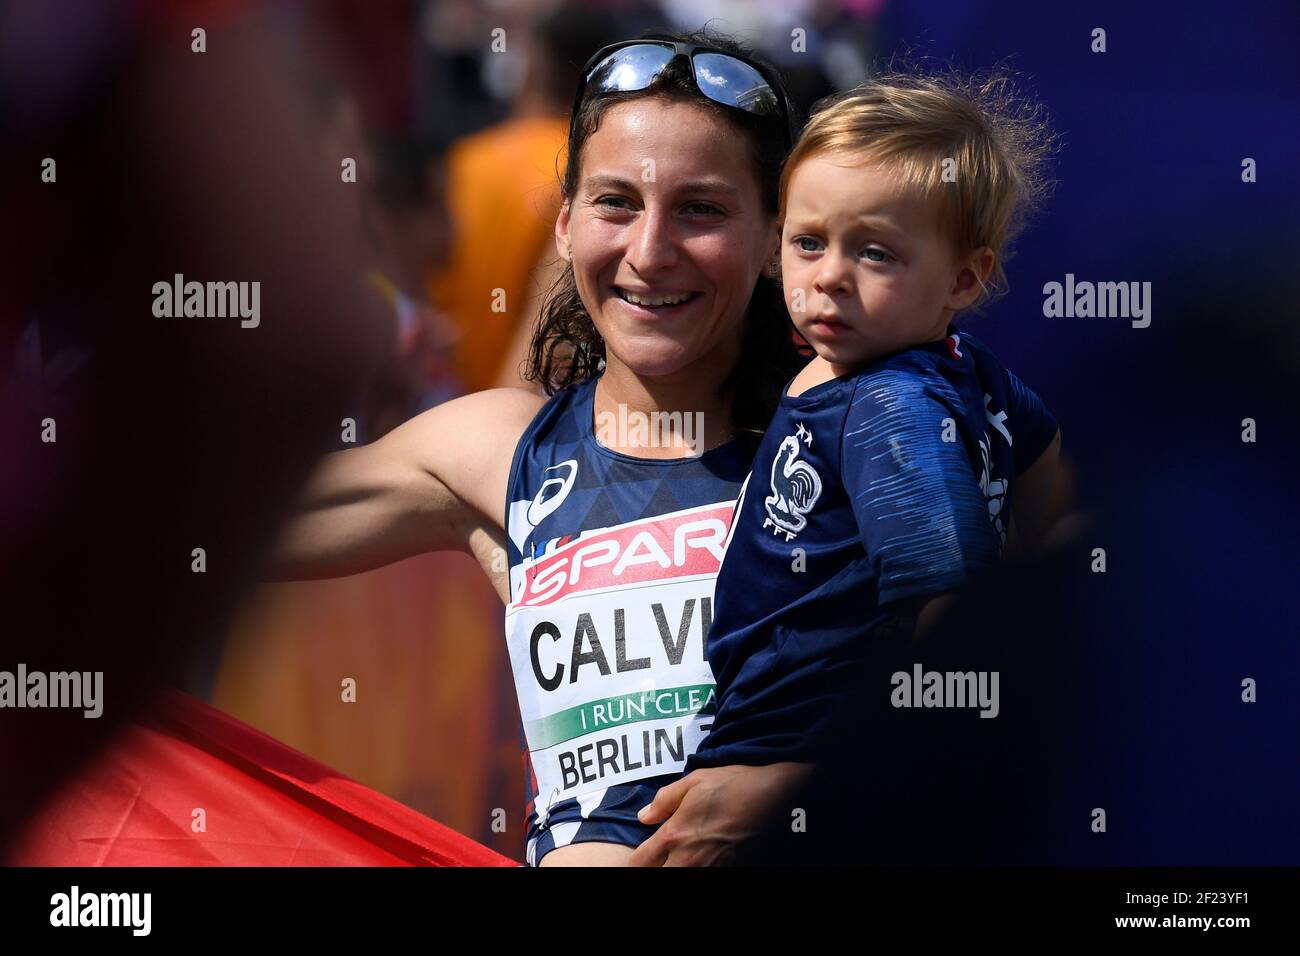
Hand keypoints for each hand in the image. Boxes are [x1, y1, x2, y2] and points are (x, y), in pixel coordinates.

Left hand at [629, 762, 812, 866]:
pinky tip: (696, 860)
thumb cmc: (730, 784)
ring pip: (679, 879)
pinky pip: (703, 876)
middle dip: (653, 869)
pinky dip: (694, 869)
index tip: (639, 856)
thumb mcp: (692, 782)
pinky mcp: (727, 869)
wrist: (769, 794)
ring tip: (676, 859)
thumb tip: (644, 816)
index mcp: (673, 835)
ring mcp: (708, 868)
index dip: (634, 862)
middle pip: (657, 876)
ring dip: (674, 869)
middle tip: (657, 859)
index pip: (639, 863)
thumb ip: (663, 801)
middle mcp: (687, 858)